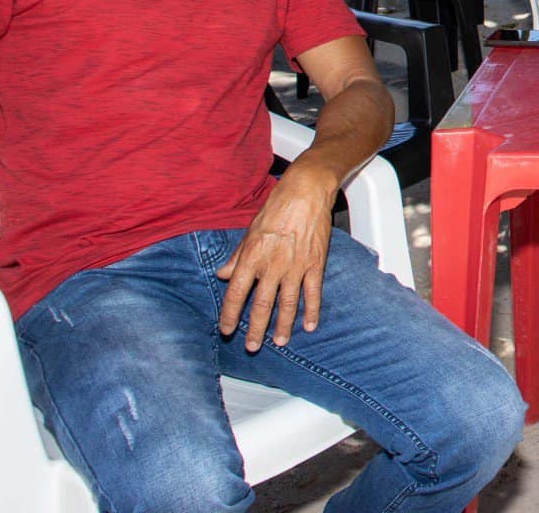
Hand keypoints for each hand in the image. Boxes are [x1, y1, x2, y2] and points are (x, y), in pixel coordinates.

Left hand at [217, 166, 336, 350]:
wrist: (306, 190)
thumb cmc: (277, 205)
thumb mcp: (250, 229)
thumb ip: (238, 255)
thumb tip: (224, 274)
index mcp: (252, 256)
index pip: (236, 292)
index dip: (230, 314)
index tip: (227, 329)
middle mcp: (272, 264)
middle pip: (261, 304)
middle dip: (255, 329)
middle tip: (251, 346)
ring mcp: (295, 266)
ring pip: (287, 304)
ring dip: (282, 326)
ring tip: (279, 342)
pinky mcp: (314, 263)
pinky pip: (312, 292)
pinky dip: (311, 311)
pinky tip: (309, 325)